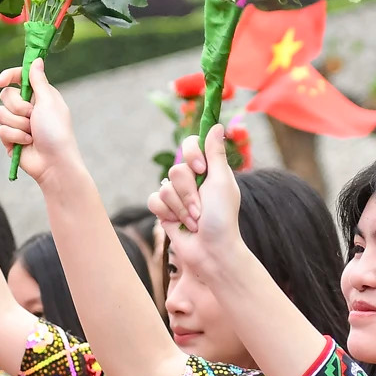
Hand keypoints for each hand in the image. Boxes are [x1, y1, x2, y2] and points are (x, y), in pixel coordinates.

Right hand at [0, 60, 81, 183]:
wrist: (54, 163)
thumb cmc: (56, 131)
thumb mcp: (49, 101)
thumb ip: (39, 81)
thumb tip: (37, 60)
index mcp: (40, 95)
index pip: (19, 78)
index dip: (9, 76)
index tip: (2, 82)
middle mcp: (28, 107)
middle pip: (6, 95)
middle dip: (17, 106)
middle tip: (32, 115)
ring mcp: (18, 123)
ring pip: (0, 113)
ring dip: (17, 124)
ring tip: (31, 133)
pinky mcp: (10, 138)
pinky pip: (1, 130)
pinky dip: (15, 136)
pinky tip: (27, 143)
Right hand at [147, 126, 242, 278]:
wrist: (211, 251)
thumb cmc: (222, 218)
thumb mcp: (222, 182)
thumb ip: (216, 153)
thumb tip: (217, 124)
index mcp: (208, 170)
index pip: (191, 144)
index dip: (192, 154)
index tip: (200, 169)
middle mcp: (192, 180)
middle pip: (176, 169)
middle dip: (188, 192)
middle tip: (201, 208)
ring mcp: (177, 196)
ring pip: (164, 187)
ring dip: (180, 207)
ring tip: (194, 221)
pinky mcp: (165, 211)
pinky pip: (153, 201)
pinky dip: (167, 213)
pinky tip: (178, 224)